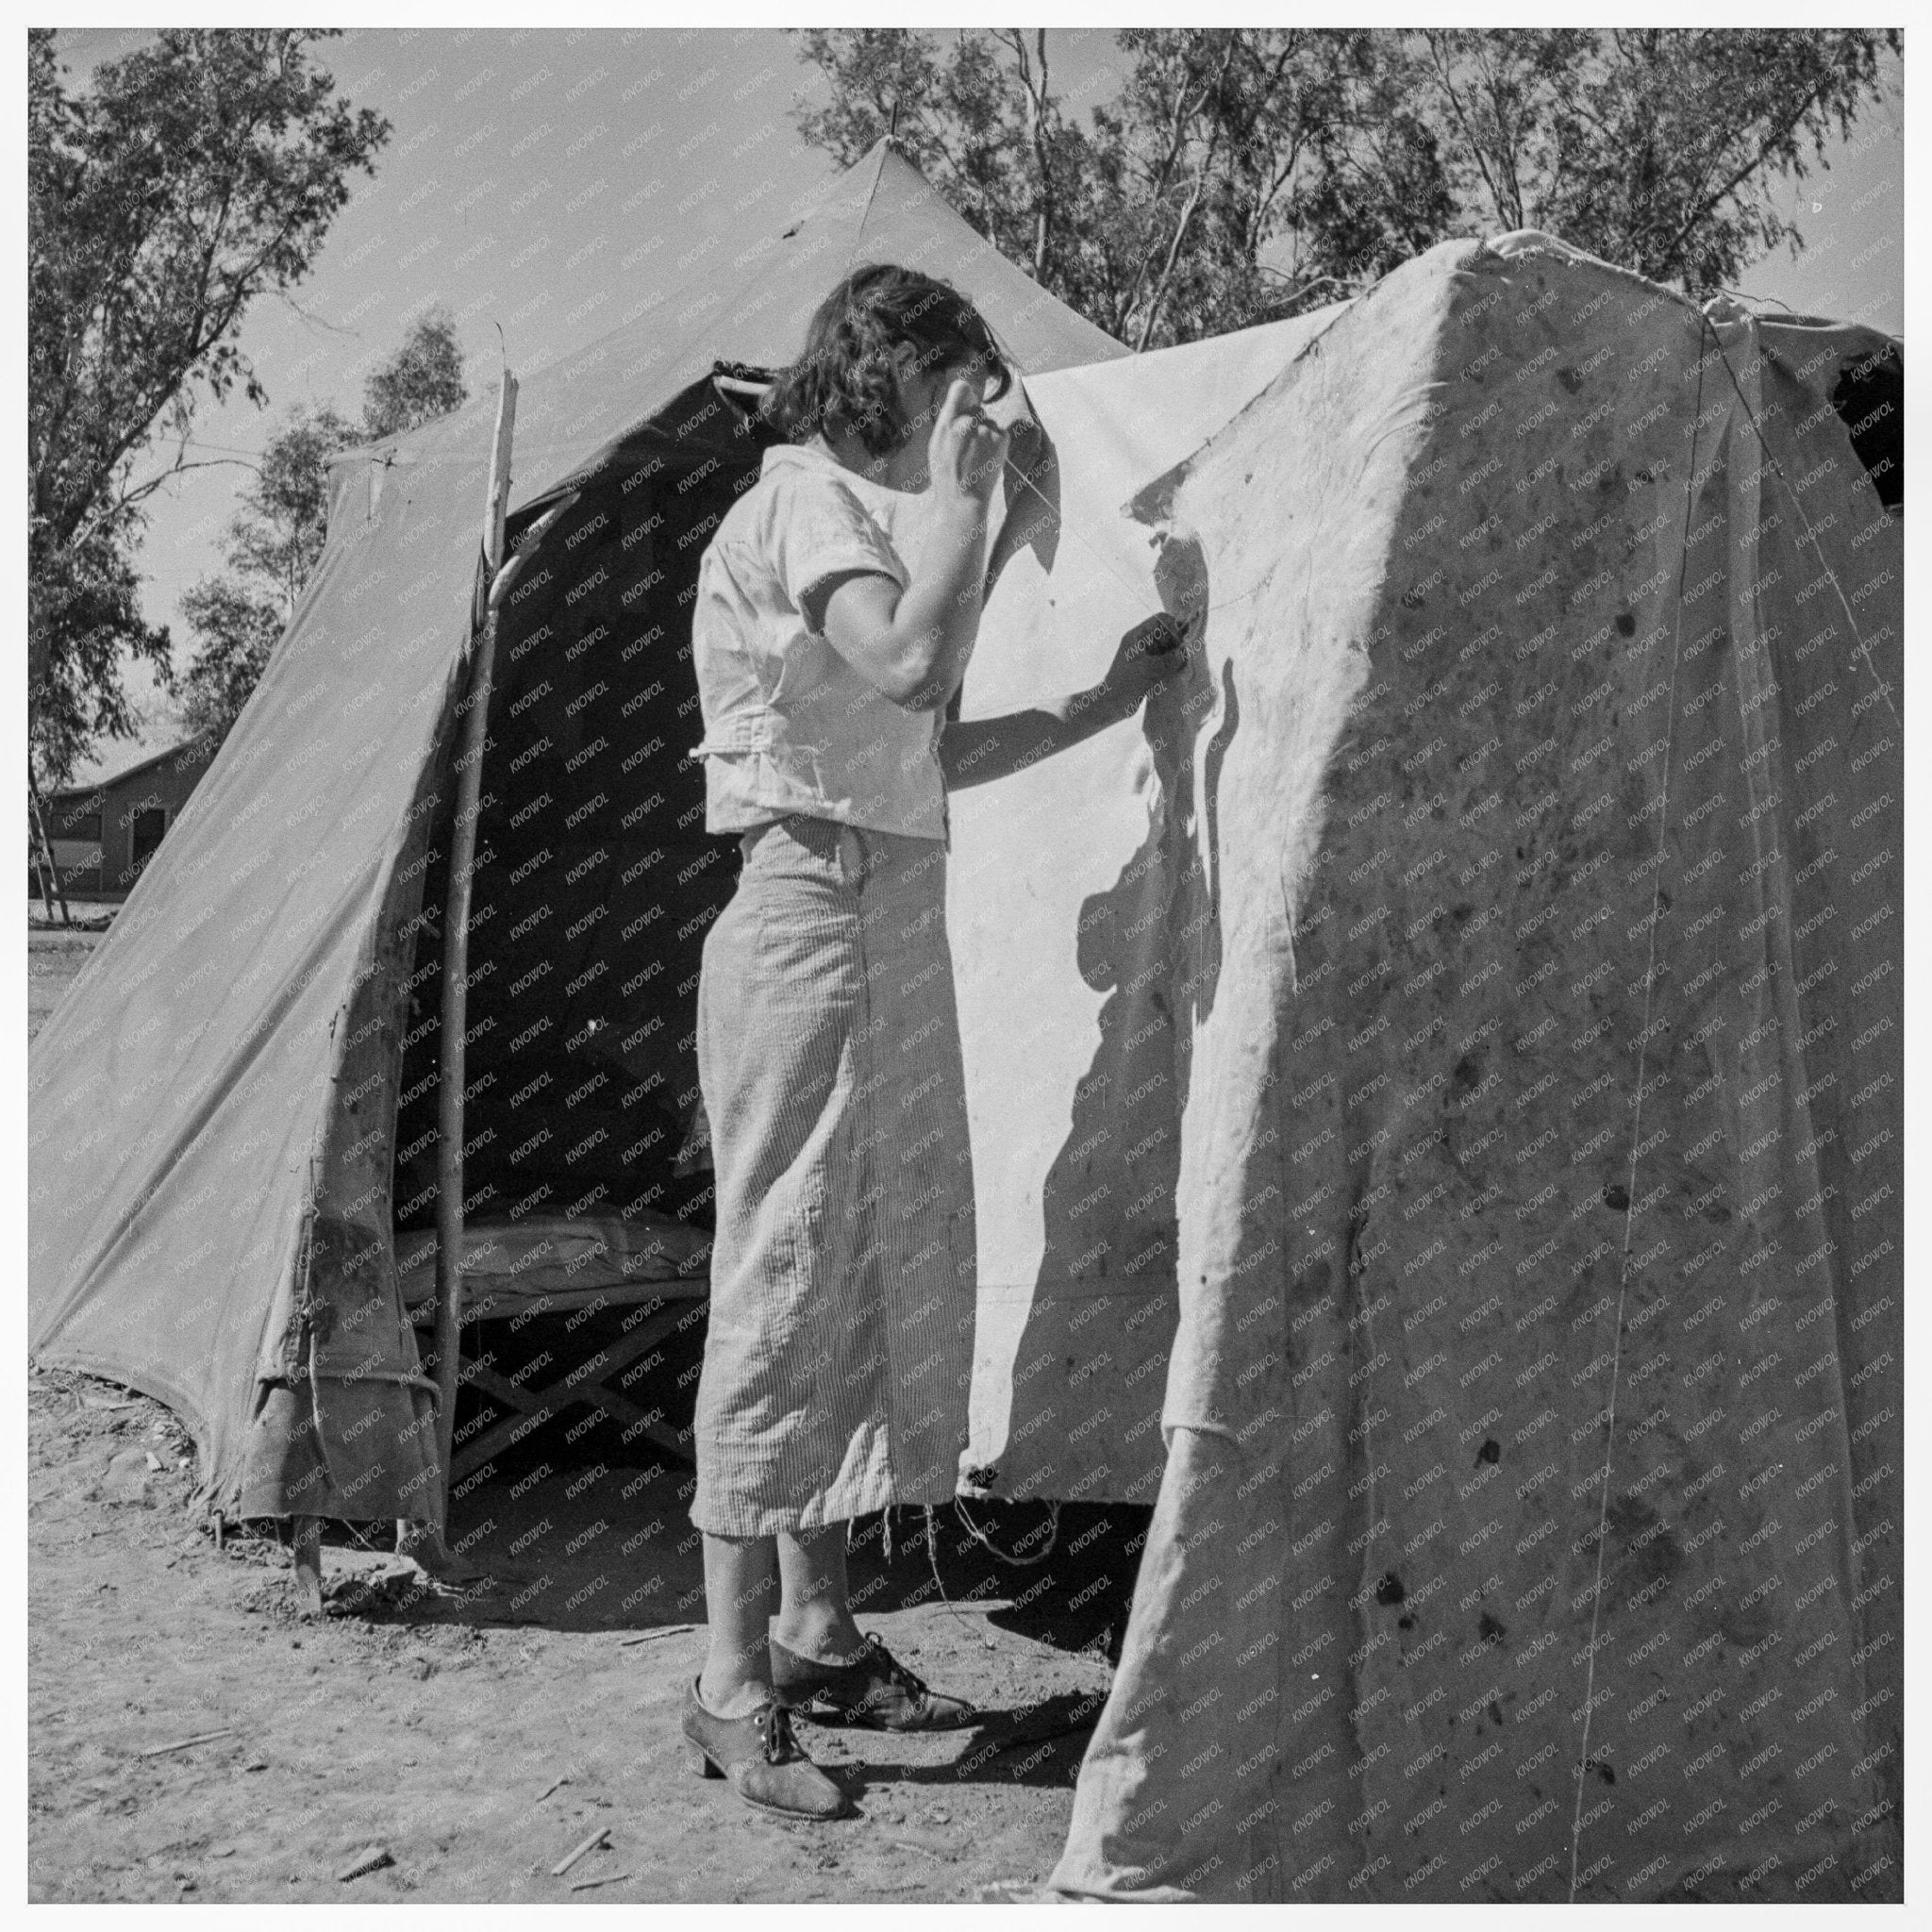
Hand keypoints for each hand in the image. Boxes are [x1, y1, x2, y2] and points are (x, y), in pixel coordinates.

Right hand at [928, 378, 1009, 509]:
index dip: (965, 393)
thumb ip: (947, 419)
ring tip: (977, 456)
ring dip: (986, 434)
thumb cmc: (947, 476)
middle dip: (975, 422)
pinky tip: (987, 458)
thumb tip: (961, 396)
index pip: (960, 388)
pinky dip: (996, 442)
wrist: (964, 501)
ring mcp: (987, 430)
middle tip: (968, 446)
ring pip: (989, 423)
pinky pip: (1000, 432)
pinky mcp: (1002, 438)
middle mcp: (968, 422)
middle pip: (977, 409)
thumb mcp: (936, 445)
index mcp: (947, 423)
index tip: (968, 399)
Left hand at [1100, 611, 1189, 708]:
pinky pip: (1166, 662)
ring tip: (1186, 664)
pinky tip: (1181, 672)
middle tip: (1188, 655)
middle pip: (1167, 634)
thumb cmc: (1124, 683)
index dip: (1175, 627)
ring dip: (1178, 655)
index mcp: (1137, 636)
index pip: (1161, 621)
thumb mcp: (1147, 669)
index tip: (1184, 642)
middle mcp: (1142, 643)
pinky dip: (1174, 665)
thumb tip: (1185, 653)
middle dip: (1178, 642)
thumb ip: (1168, 660)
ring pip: (1168, 649)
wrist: (1111, 705)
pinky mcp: (1150, 669)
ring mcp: (1147, 656)